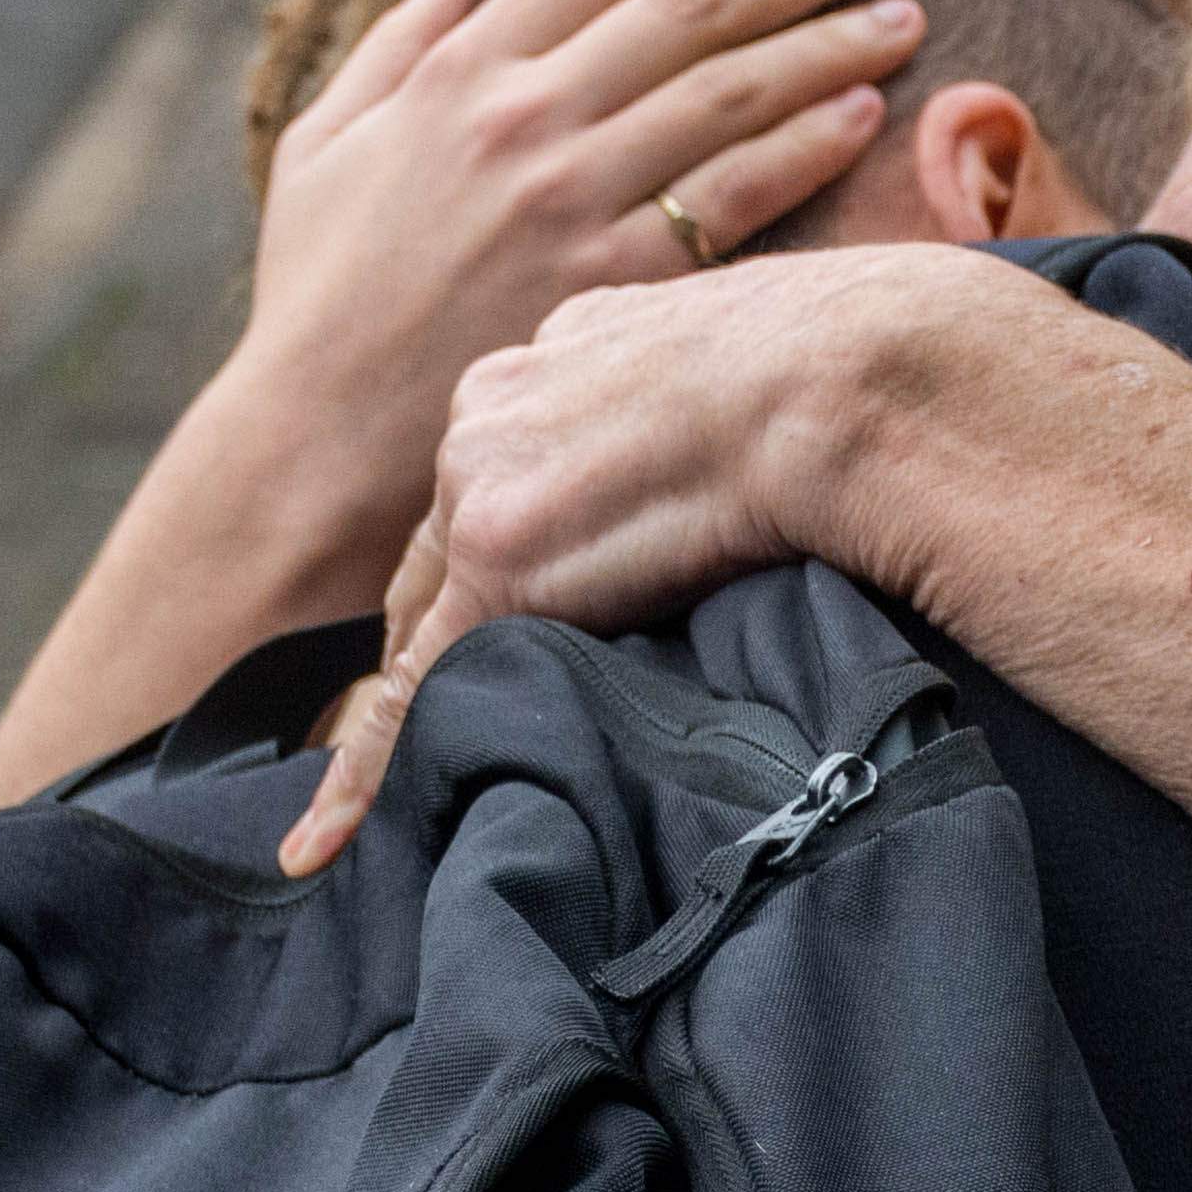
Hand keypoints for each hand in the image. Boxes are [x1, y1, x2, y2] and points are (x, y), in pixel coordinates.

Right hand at [233, 0, 921, 473]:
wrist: (319, 437)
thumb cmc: (317, 291)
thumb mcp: (324, 140)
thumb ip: (400, 37)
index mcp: (458, 73)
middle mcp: (524, 121)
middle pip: (692, 8)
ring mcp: (573, 204)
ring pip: (729, 94)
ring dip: (829, 43)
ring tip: (902, 14)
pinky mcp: (613, 286)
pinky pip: (732, 200)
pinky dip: (803, 148)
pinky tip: (863, 115)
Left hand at [275, 246, 1071, 875]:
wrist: (862, 378)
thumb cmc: (865, 383)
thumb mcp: (762, 382)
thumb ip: (712, 422)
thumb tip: (741, 483)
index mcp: (570, 348)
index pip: (511, 476)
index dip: (502, 556)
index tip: (498, 621)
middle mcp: (503, 401)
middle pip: (446, 547)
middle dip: (439, 634)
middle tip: (436, 725)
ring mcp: (489, 477)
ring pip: (429, 621)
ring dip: (420, 706)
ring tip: (373, 807)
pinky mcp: (503, 557)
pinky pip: (417, 688)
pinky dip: (370, 771)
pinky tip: (326, 843)